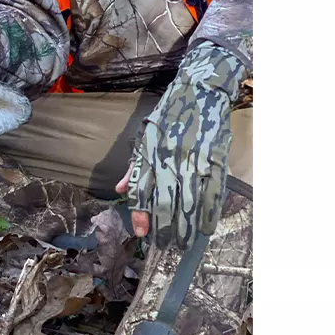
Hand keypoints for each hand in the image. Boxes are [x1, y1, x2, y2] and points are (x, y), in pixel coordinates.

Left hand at [114, 52, 239, 249]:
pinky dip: (210, 213)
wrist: (200, 91)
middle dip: (164, 226)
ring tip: (184, 242)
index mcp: (150, 153)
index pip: (141, 189)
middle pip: (165, 201)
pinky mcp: (216, 160)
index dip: (141, 213)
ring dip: (186, 226)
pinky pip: (213, 192)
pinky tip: (206, 227)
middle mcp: (170, 159)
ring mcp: (194, 160)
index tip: (141, 232)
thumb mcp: (146, 137)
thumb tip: (117, 190)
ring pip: (189, 201)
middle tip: (165, 243)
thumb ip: (133, 167)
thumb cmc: (170, 115)